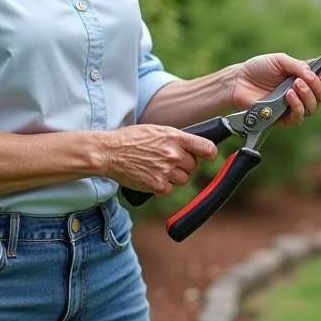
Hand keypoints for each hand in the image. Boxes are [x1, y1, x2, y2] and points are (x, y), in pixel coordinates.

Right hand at [98, 125, 217, 196]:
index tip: (209, 156)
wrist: (110, 152)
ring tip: (157, 168)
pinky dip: (162, 186)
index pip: (206, 148)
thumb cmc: (131, 139)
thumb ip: (175, 138)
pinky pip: (169, 190)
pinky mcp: (157, 185)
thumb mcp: (156, 130)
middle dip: (184, 165)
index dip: (210, 154)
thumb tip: (191, 146)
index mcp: (175, 137)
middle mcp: (173, 154)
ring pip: (183, 180)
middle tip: (168, 161)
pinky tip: (151, 176)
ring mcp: (166, 171)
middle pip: (193, 166)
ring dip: (174, 177)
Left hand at [229, 53, 320, 128]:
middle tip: (303, 80)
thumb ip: (299, 66)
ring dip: (307, 96)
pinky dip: (297, 106)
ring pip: (313, 108)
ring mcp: (293, 106)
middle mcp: (302, 93)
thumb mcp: (280, 60)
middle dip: (317, 88)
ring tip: (294, 86)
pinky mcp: (283, 118)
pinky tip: (289, 96)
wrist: (239, 80)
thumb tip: (315, 76)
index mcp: (305, 77)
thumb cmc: (259, 68)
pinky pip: (298, 117)